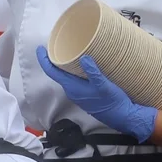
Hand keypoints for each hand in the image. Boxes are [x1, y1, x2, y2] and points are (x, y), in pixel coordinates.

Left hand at [37, 46, 157, 142]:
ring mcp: (78, 93)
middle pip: (57, 73)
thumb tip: (83, 57)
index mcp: (72, 87)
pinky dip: (73, 69)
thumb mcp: (104, 86)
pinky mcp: (85, 93)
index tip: (40, 48)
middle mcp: (72, 90)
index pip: (52, 72)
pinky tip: (83, 64)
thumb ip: (93, 73)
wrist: (121, 116)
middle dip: (54, 59)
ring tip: (69, 50)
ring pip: (66, 76)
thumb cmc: (112, 102)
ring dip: (64, 64)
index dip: (44, 60)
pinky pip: (74, 79)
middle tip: (56, 44)